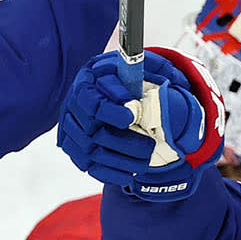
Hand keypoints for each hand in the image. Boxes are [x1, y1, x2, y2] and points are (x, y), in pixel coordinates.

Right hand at [58, 47, 224, 199]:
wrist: (104, 91)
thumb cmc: (125, 78)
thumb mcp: (137, 66)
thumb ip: (152, 69)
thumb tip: (168, 83)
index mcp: (87, 82)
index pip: (93, 103)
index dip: (112, 113)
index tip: (133, 116)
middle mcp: (73, 107)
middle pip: (94, 133)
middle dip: (126, 143)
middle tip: (149, 146)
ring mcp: (72, 130)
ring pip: (94, 153)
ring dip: (124, 160)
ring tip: (145, 159)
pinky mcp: (75, 150)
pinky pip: (91, 168)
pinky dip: (113, 173)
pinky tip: (132, 171)